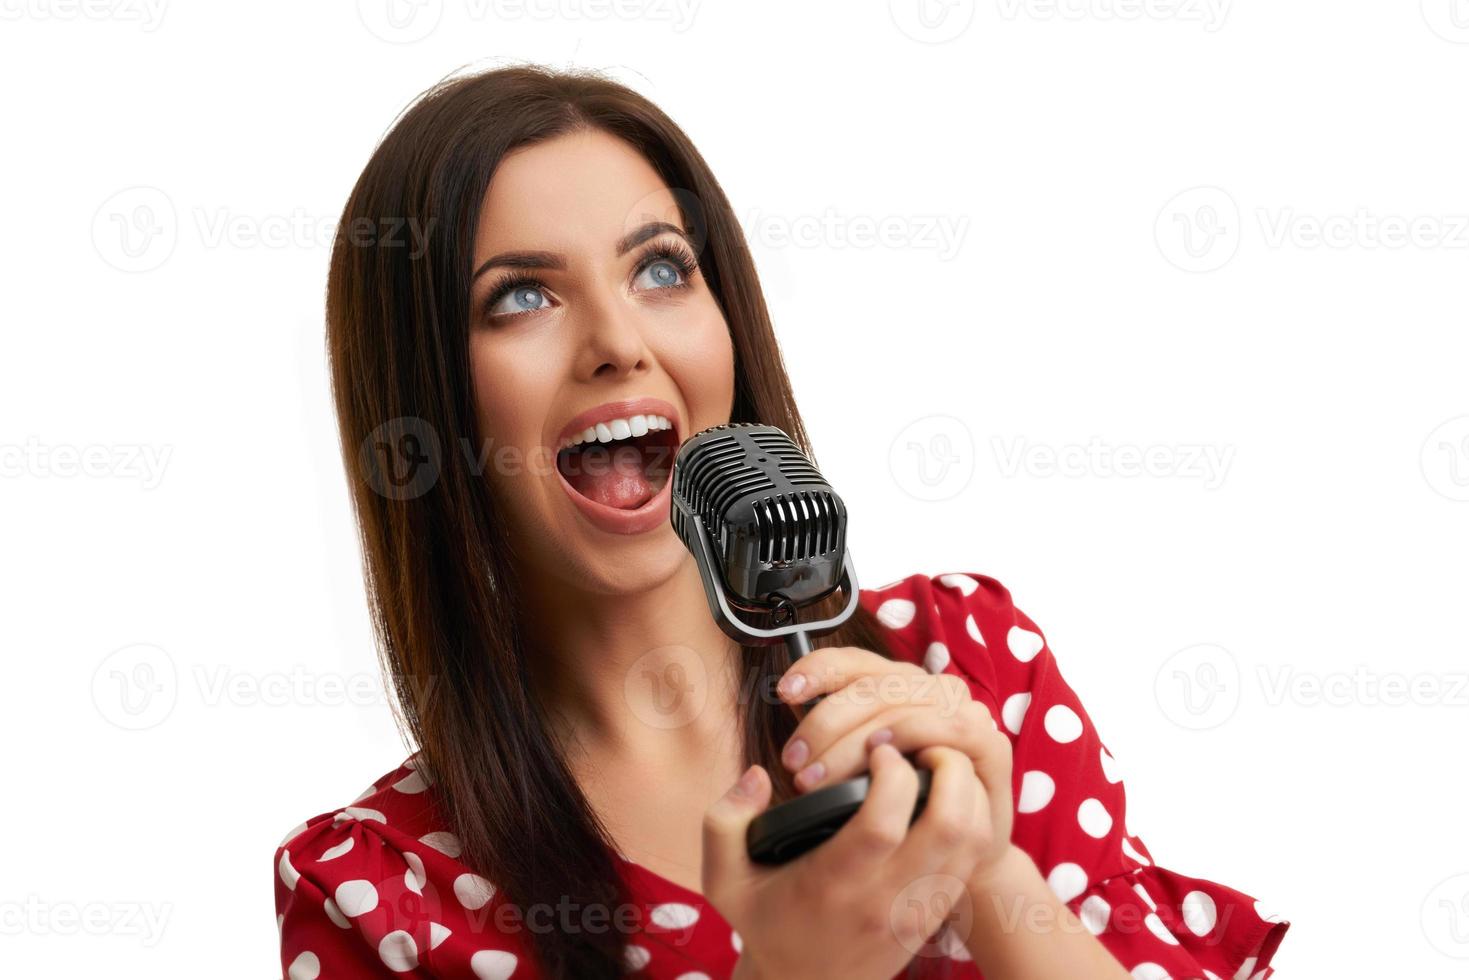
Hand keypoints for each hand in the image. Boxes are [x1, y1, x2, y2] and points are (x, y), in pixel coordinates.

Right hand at [705, 743, 986, 979]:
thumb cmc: (765, 924)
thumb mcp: (724, 879)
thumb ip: (724, 821)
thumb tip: (758, 774)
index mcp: (834, 881)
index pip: (884, 820)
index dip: (892, 772)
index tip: (877, 747)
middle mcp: (885, 897)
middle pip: (949, 823)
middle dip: (945, 767)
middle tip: (920, 743)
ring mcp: (918, 907)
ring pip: (972, 838)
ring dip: (965, 789)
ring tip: (936, 763)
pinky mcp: (935, 913)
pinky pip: (973, 857)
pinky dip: (971, 815)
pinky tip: (944, 794)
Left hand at [774, 646, 1015, 886]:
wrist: (957, 858)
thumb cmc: (897, 811)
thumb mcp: (852, 770)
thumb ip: (825, 739)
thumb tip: (777, 721)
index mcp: (894, 684)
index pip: (850, 661)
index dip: (815, 669)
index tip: (784, 693)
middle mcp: (929, 689)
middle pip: (869, 686)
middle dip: (824, 723)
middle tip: (794, 764)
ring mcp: (963, 712)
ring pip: (899, 706)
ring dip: (854, 740)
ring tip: (818, 777)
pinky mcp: (989, 743)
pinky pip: (945, 726)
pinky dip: (909, 736)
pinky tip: (882, 759)